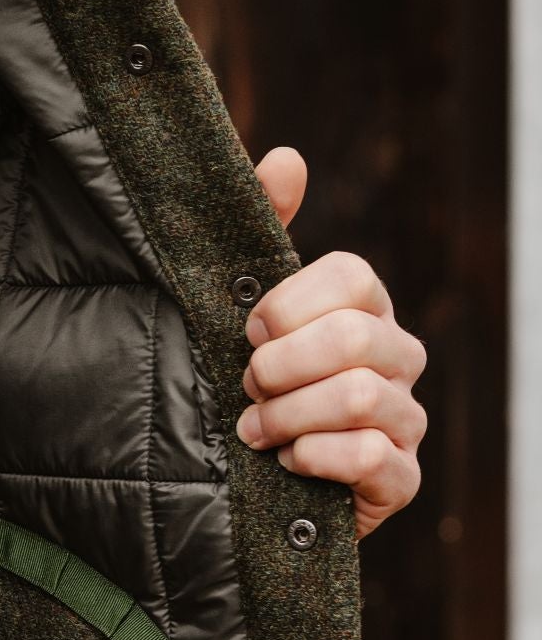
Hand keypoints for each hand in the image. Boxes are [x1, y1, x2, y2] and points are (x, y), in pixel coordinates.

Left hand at [235, 147, 426, 538]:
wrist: (233, 482)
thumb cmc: (242, 382)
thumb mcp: (237, 306)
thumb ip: (261, 229)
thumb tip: (287, 157)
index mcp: (364, 307)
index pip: (352, 277)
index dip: (288, 304)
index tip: (246, 330)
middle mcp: (398, 356)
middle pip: (355, 338)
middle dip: (282, 367)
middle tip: (245, 386)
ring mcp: (406, 419)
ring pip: (362, 398)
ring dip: (290, 415)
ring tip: (252, 431)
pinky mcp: (400, 480)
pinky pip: (374, 457)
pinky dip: (317, 458)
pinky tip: (286, 462)